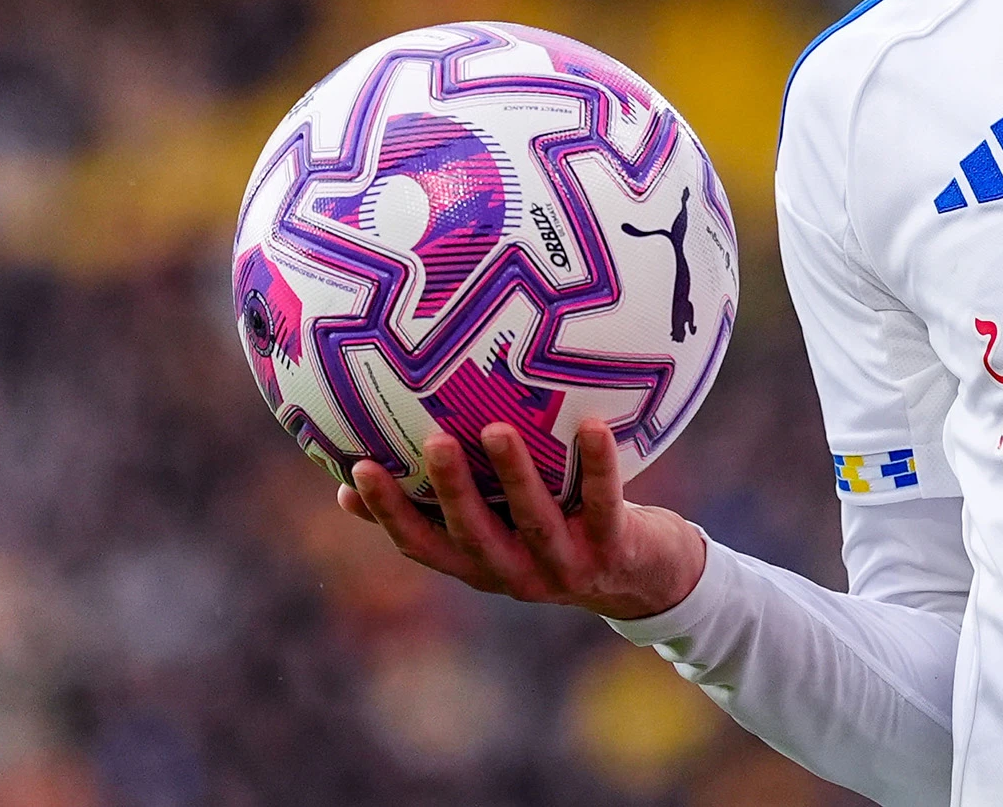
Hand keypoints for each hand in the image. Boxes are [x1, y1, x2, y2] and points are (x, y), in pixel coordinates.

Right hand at [337, 419, 706, 621]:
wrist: (647, 578)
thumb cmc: (557, 531)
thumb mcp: (499, 524)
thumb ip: (447, 502)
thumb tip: (355, 472)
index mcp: (481, 565)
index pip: (423, 545)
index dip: (388, 514)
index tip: (357, 471)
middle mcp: (516, 572)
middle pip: (474, 534)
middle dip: (450, 491)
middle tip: (432, 441)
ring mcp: (565, 564)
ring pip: (534, 518)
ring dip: (514, 475)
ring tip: (496, 429)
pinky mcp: (614, 548)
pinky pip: (604, 501)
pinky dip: (598, 464)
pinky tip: (592, 424)